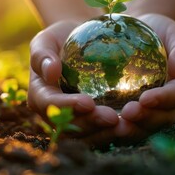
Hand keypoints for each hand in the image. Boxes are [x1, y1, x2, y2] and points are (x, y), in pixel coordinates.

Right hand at [27, 21, 118, 145]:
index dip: (68, 107)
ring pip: (88, 136)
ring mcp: (74, 121)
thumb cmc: (60, 38)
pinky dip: (117, 131)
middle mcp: (55, 116)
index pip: (51, 106)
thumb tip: (50, 72)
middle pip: (71, 127)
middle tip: (113, 118)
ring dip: (106, 134)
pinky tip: (134, 124)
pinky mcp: (92, 123)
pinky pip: (103, 132)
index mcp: (40, 97)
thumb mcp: (47, 39)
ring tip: (126, 125)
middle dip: (91, 125)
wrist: (78, 42)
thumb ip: (42, 54)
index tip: (88, 102)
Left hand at [116, 13, 174, 142]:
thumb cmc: (160, 32)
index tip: (145, 99)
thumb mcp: (174, 33)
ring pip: (147, 127)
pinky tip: (104, 126)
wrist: (143, 36)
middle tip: (127, 114)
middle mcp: (174, 105)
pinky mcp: (139, 116)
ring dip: (132, 129)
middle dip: (146, 119)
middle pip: (163, 118)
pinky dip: (119, 129)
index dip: (163, 100)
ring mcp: (156, 113)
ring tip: (115, 126)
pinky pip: (131, 126)